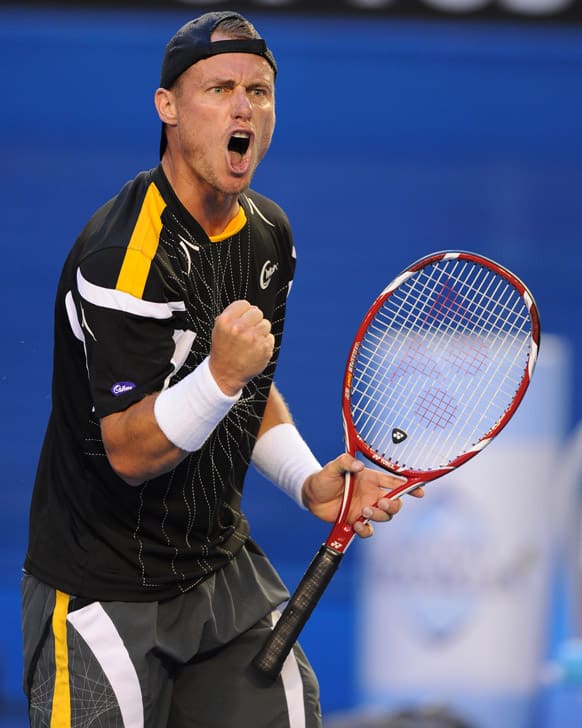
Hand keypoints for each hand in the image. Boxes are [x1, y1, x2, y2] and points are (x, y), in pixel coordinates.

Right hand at [209, 300, 274, 394]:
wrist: (225, 374)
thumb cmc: (223, 351)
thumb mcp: (219, 330)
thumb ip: (232, 316)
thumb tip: (249, 307)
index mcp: (226, 321)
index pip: (245, 304)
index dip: (245, 312)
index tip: (243, 319)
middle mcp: (239, 328)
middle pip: (257, 312)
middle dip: (254, 320)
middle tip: (248, 331)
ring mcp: (253, 338)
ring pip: (266, 324)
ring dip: (261, 332)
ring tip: (251, 342)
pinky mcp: (264, 348)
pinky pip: (270, 337)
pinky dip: (265, 343)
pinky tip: (255, 350)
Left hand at [302, 454, 423, 538]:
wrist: (310, 495)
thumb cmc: (323, 478)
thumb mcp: (332, 467)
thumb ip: (344, 462)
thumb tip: (357, 465)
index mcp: (370, 480)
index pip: (395, 483)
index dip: (409, 487)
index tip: (420, 491)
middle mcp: (371, 495)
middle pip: (395, 503)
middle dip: (394, 505)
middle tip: (381, 502)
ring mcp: (365, 509)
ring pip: (385, 517)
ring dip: (379, 515)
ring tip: (365, 510)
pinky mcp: (356, 522)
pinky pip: (368, 531)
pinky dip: (366, 530)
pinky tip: (357, 525)